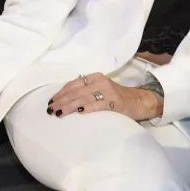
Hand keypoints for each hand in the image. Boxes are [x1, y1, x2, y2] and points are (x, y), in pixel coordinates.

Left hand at [48, 73, 162, 120]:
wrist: (139, 101)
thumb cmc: (116, 97)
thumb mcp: (100, 89)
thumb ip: (86, 91)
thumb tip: (65, 99)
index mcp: (95, 77)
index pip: (74, 83)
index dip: (61, 92)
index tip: (51, 100)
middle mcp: (100, 82)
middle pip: (76, 90)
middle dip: (61, 100)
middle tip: (50, 109)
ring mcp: (108, 91)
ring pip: (83, 98)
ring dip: (69, 106)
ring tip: (58, 112)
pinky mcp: (115, 102)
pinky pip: (98, 104)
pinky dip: (87, 107)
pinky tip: (79, 112)